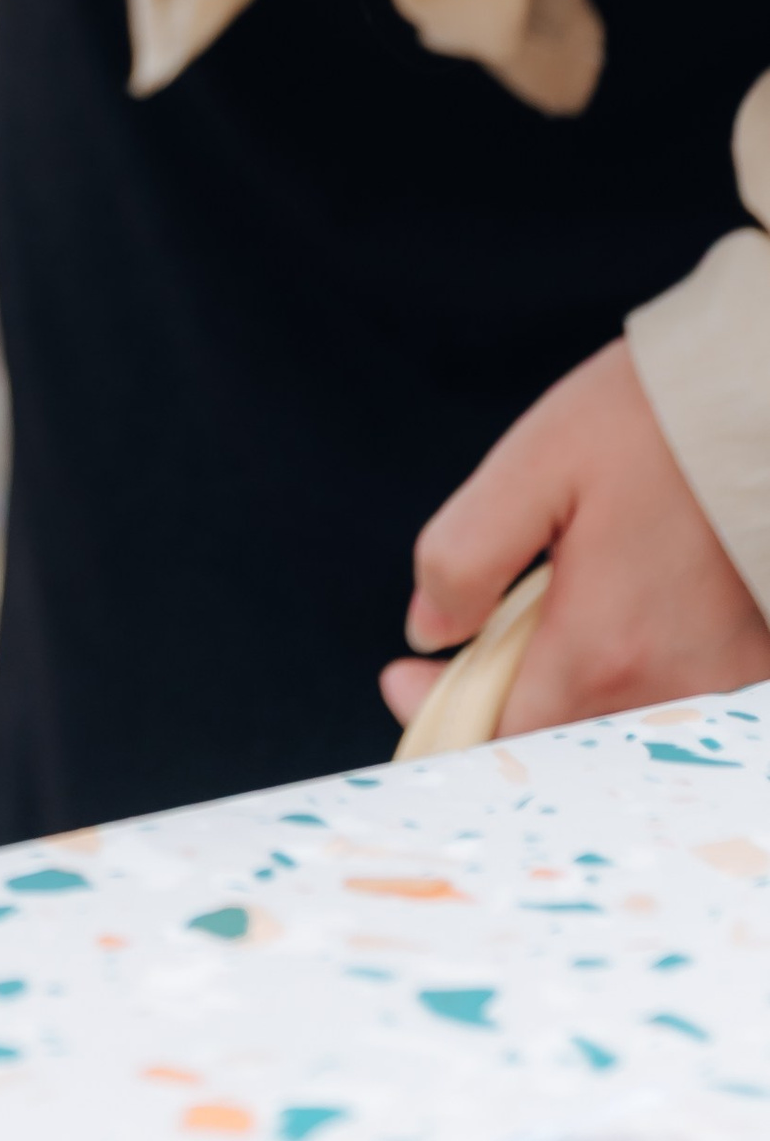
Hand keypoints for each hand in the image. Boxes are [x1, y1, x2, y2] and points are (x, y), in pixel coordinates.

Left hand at [382, 337, 769, 736]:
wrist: (759, 401)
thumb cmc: (651, 425)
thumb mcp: (534, 467)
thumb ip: (466, 556)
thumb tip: (429, 630)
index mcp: (603, 651)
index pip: (506, 737)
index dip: (447, 714)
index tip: (406, 677)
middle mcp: (671, 688)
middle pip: (562, 739)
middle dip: (503, 703)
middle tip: (466, 644)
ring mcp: (721, 683)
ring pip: (616, 724)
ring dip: (568, 687)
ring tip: (547, 611)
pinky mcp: (755, 662)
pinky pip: (672, 698)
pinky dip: (631, 675)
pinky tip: (618, 615)